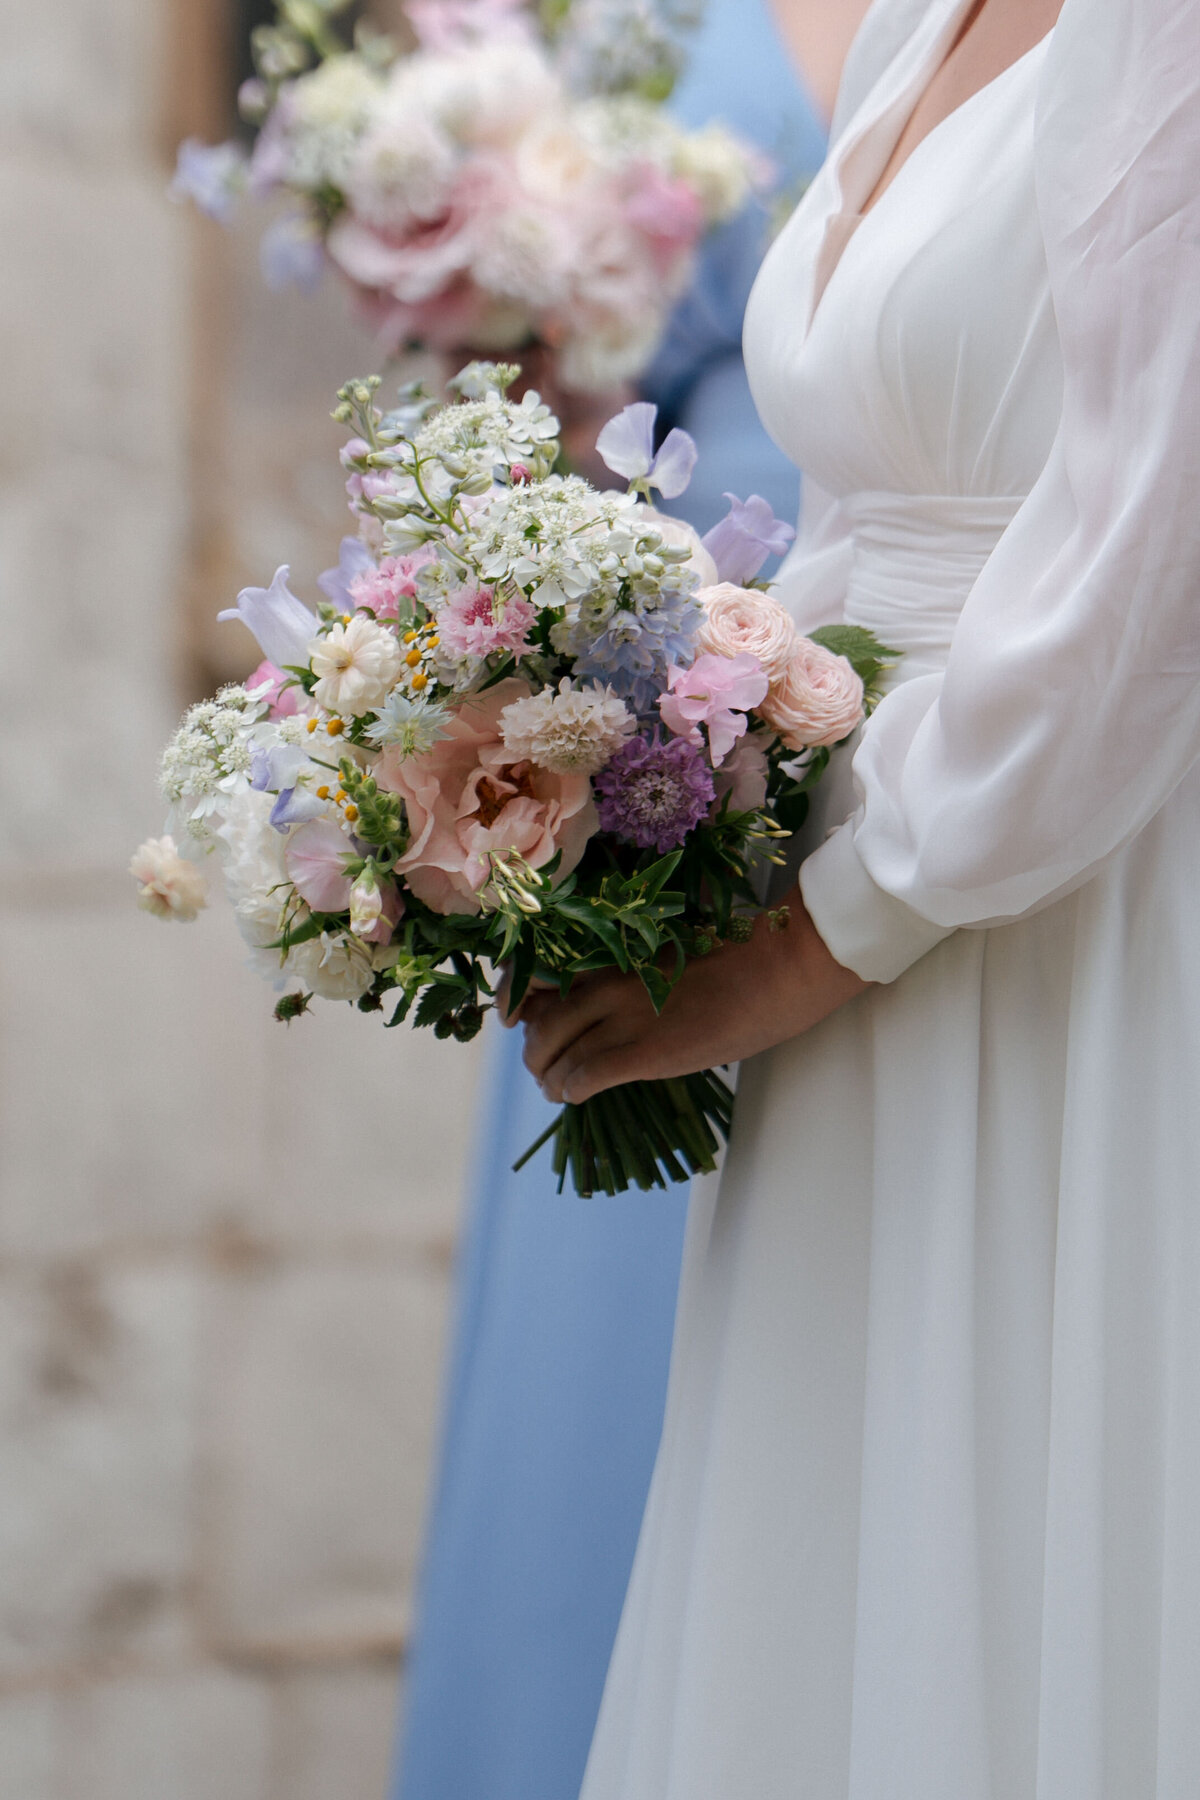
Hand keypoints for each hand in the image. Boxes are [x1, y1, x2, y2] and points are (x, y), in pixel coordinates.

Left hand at [505, 889, 870, 1103]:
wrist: (779, 967)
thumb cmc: (740, 960)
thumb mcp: (672, 957)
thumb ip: (635, 973)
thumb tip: (612, 997)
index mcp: (616, 956)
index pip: (542, 978)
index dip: (522, 1005)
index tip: (524, 1021)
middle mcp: (609, 984)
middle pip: (543, 1026)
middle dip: (536, 1055)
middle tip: (544, 1071)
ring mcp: (625, 1018)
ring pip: (558, 1055)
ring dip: (551, 1079)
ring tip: (556, 1090)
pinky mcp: (647, 1052)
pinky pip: (588, 1077)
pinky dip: (573, 1090)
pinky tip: (575, 1097)